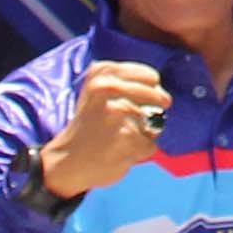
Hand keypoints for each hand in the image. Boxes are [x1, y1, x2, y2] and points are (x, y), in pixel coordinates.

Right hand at [40, 61, 170, 202]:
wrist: (68, 159)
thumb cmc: (90, 124)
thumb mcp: (98, 92)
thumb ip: (129, 85)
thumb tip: (164, 96)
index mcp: (102, 72)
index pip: (151, 77)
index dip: (153, 90)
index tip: (145, 98)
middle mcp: (108, 87)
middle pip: (159, 97)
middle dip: (157, 109)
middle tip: (143, 119)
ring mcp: (118, 112)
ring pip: (155, 122)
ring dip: (146, 133)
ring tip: (121, 137)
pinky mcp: (126, 137)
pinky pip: (150, 144)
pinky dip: (140, 151)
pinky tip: (120, 152)